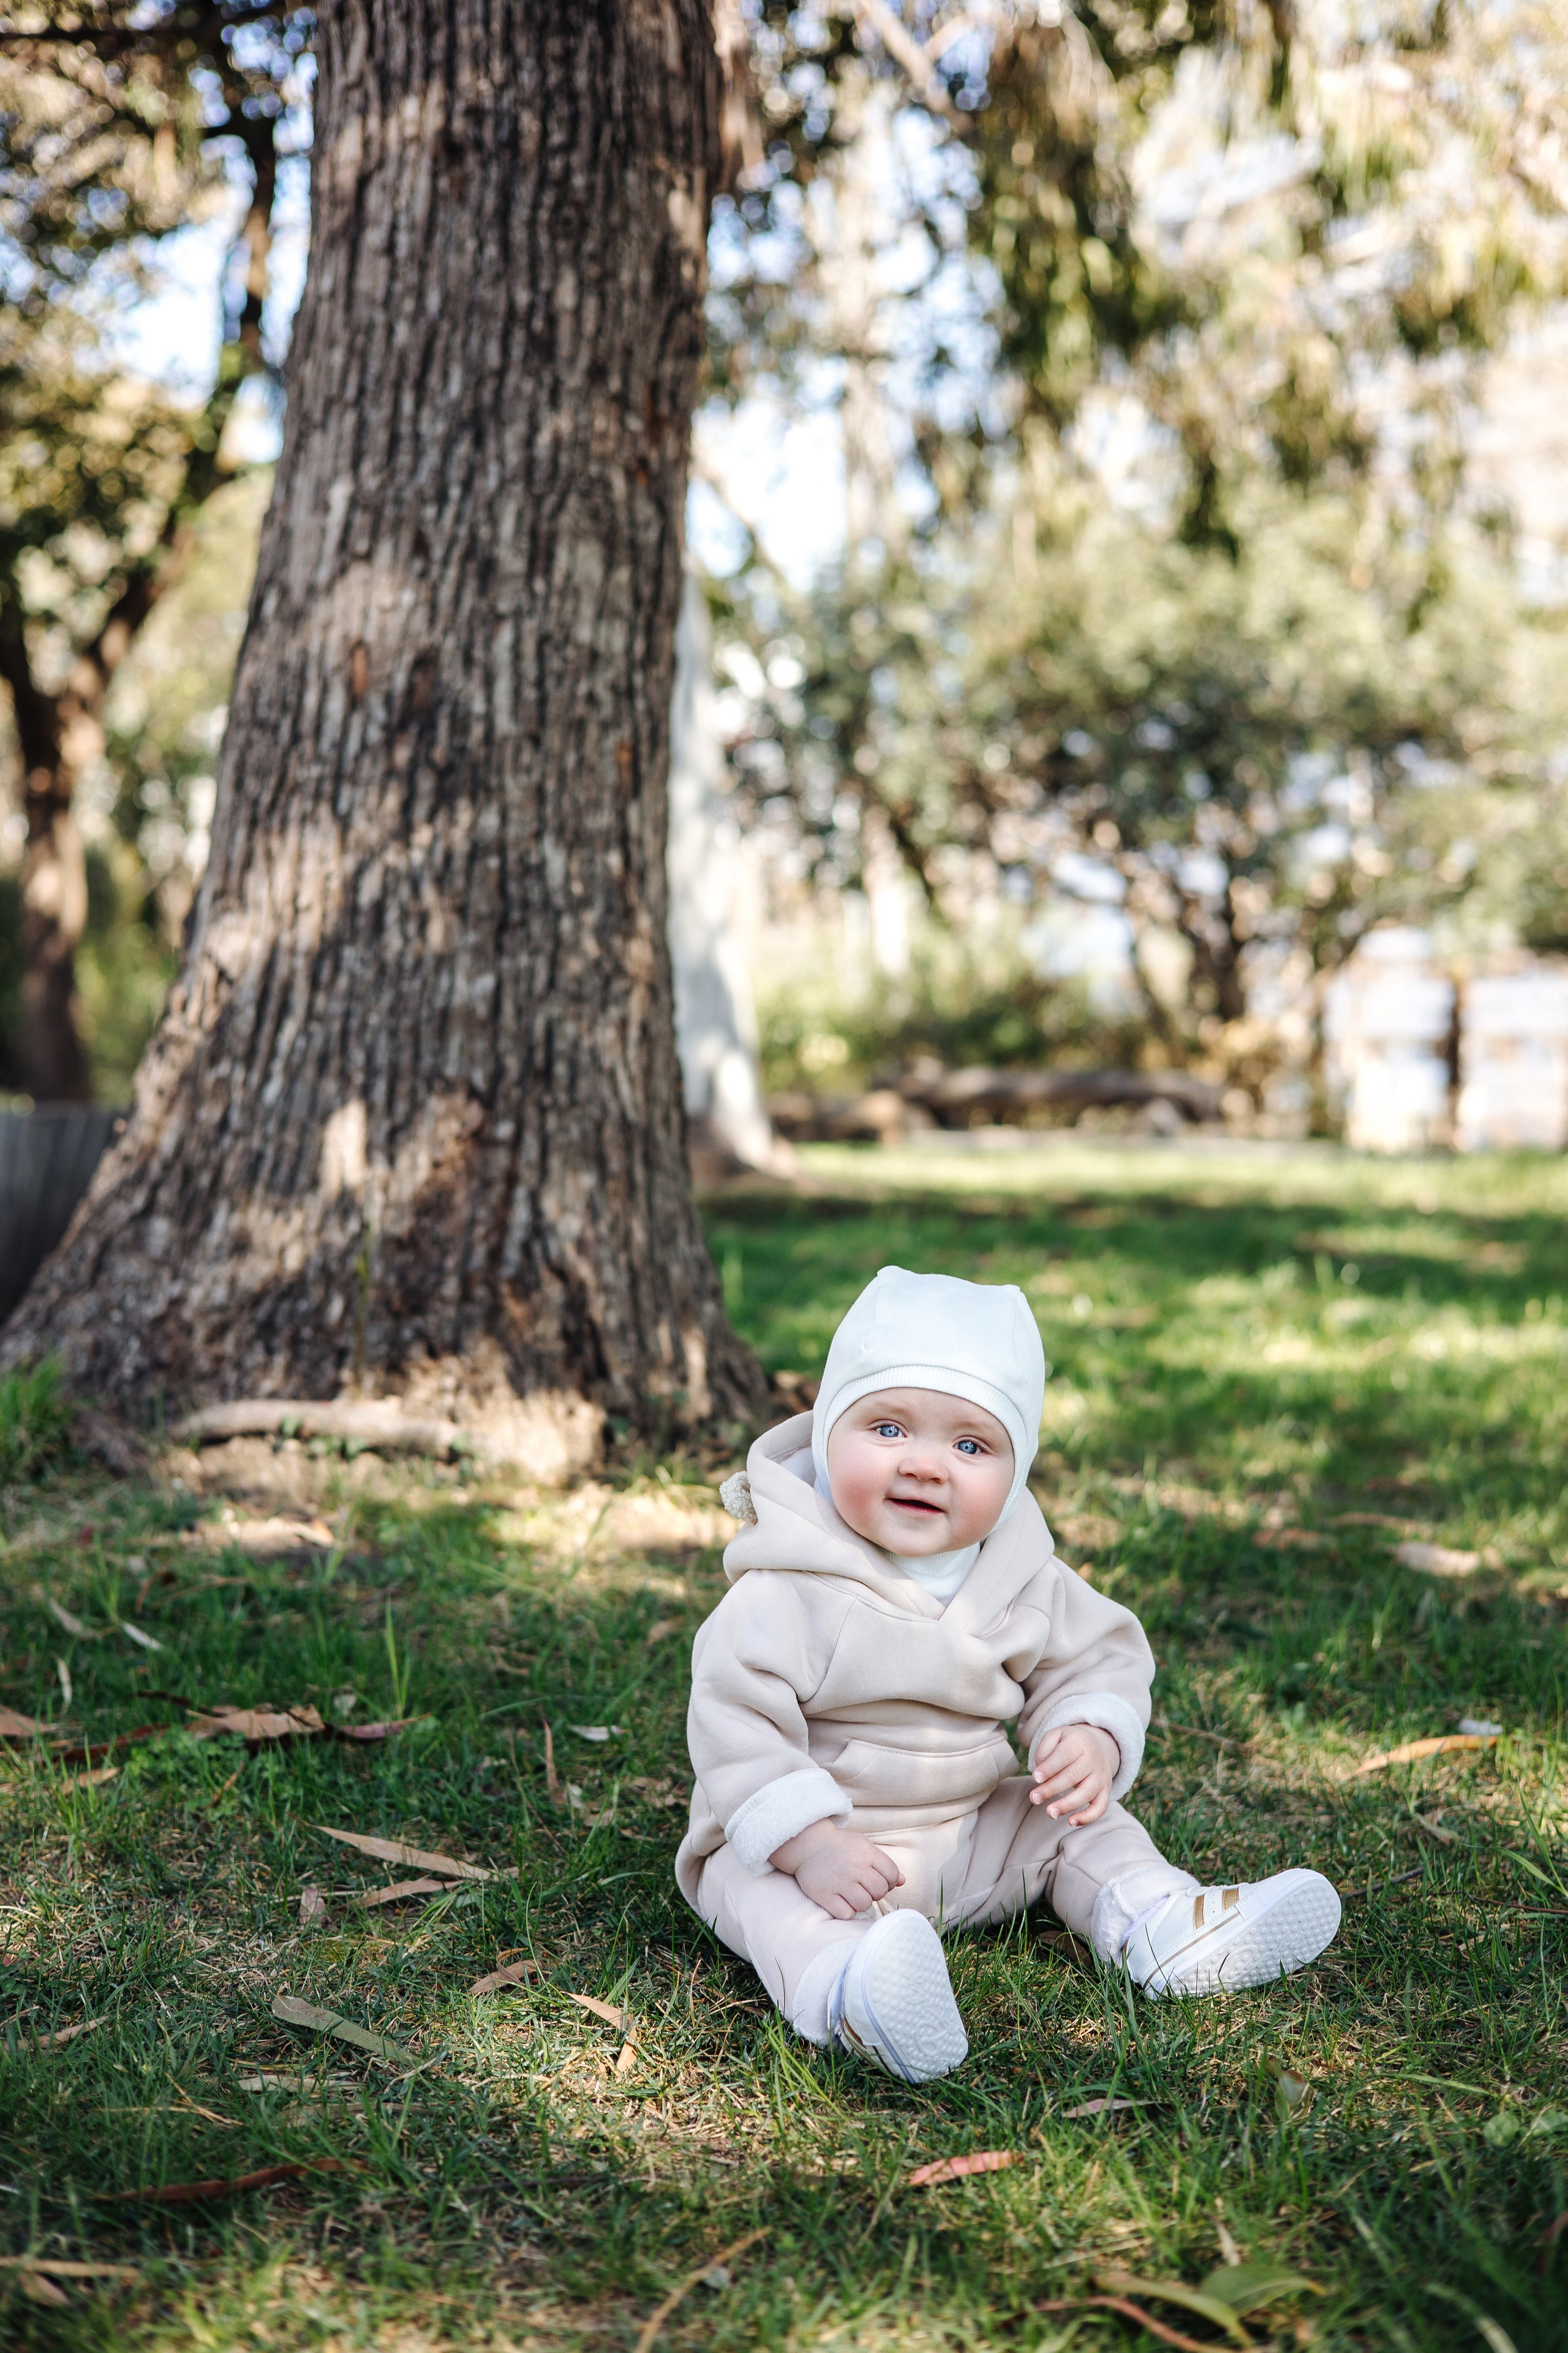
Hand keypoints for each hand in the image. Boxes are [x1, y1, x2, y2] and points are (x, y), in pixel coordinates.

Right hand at [769, 1817, 905, 1919]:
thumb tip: (902, 1881)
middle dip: (876, 1892)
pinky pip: (846, 1914)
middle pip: (879, 1891)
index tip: (879, 1879)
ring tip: (853, 1893)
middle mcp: (854, 1867)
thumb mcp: (863, 1846)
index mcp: (866, 1852)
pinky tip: (842, 1901)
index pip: (892, 1874)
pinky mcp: (824, 1895)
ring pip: (865, 1904)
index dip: (889, 1881)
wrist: (807, 1844)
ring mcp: (838, 1881)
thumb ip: (883, 1863)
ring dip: (862, 1902)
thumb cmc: (839, 1846)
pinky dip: (847, 1911)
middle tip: (865, 1888)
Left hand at [1029, 1724, 1118, 1827]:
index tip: (1035, 1778)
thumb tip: (1040, 1775)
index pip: (1064, 1755)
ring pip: (1086, 1793)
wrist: (1097, 1744)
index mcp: (1079, 1742)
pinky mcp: (1105, 1791)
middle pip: (1072, 1776)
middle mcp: (1093, 1759)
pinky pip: (1100, 1807)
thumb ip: (1044, 1750)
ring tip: (1049, 1812)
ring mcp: (1101, 1776)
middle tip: (1034, 1798)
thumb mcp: (1055, 1736)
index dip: (1049, 1768)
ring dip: (1067, 1805)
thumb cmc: (1068, 1743)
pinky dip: (1088, 1817)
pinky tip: (1071, 1822)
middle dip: (1051, 1789)